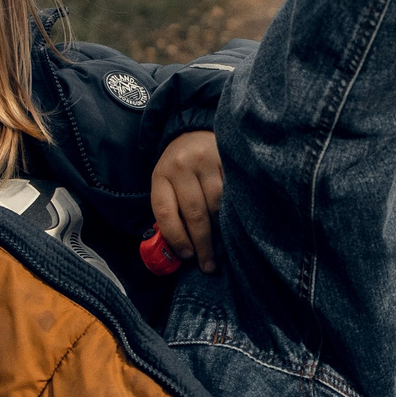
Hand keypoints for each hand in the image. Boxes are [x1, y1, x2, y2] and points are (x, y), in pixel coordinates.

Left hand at [150, 130, 223, 273]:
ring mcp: (204, 160)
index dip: (177, 238)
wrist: (193, 132)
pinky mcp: (224, 157)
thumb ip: (171, 212)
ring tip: (223, 245)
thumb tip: (182, 251)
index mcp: (160, 176)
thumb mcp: (166, 185)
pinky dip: (234, 209)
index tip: (187, 256)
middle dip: (203, 243)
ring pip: (216, 204)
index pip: (166, 212)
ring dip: (221, 229)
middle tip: (209, 265)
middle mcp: (180, 167)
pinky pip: (232, 191)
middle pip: (194, 213)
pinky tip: (235, 222)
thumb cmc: (179, 169)